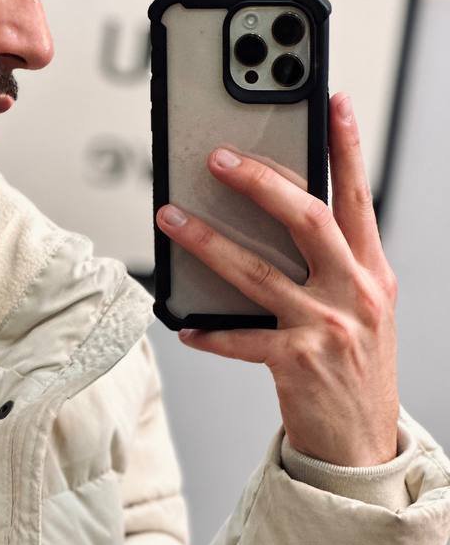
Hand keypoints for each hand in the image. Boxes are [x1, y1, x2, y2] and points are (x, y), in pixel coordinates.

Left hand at [155, 92, 399, 466]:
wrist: (360, 443)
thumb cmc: (353, 372)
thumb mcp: (362, 311)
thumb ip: (333, 268)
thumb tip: (273, 227)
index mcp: (372, 273)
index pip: (357, 197)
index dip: (347, 147)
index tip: (333, 101)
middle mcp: (355, 293)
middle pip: (307, 219)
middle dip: (261, 182)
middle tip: (219, 158)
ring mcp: (327, 328)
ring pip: (260, 272)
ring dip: (209, 243)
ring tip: (172, 220)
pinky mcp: (297, 364)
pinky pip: (242, 339)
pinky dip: (210, 331)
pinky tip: (183, 323)